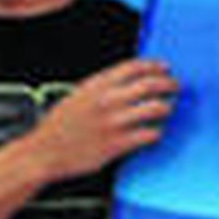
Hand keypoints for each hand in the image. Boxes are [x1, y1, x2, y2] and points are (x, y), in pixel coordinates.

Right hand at [25, 58, 179, 180]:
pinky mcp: (116, 144)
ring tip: (167, 110)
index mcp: (96, 85)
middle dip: (169, 83)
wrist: (42, 153)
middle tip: (175, 87)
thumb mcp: (79, 95)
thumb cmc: (61, 125)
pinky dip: (156, 132)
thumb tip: (133, 77)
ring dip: (166, 108)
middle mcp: (106, 101)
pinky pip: (149, 134)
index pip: (135, 66)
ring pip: (156, 108)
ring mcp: (113, 123)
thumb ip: (104, 85)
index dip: (155, 65)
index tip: (165, 67)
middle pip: (151, 84)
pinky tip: (154, 132)